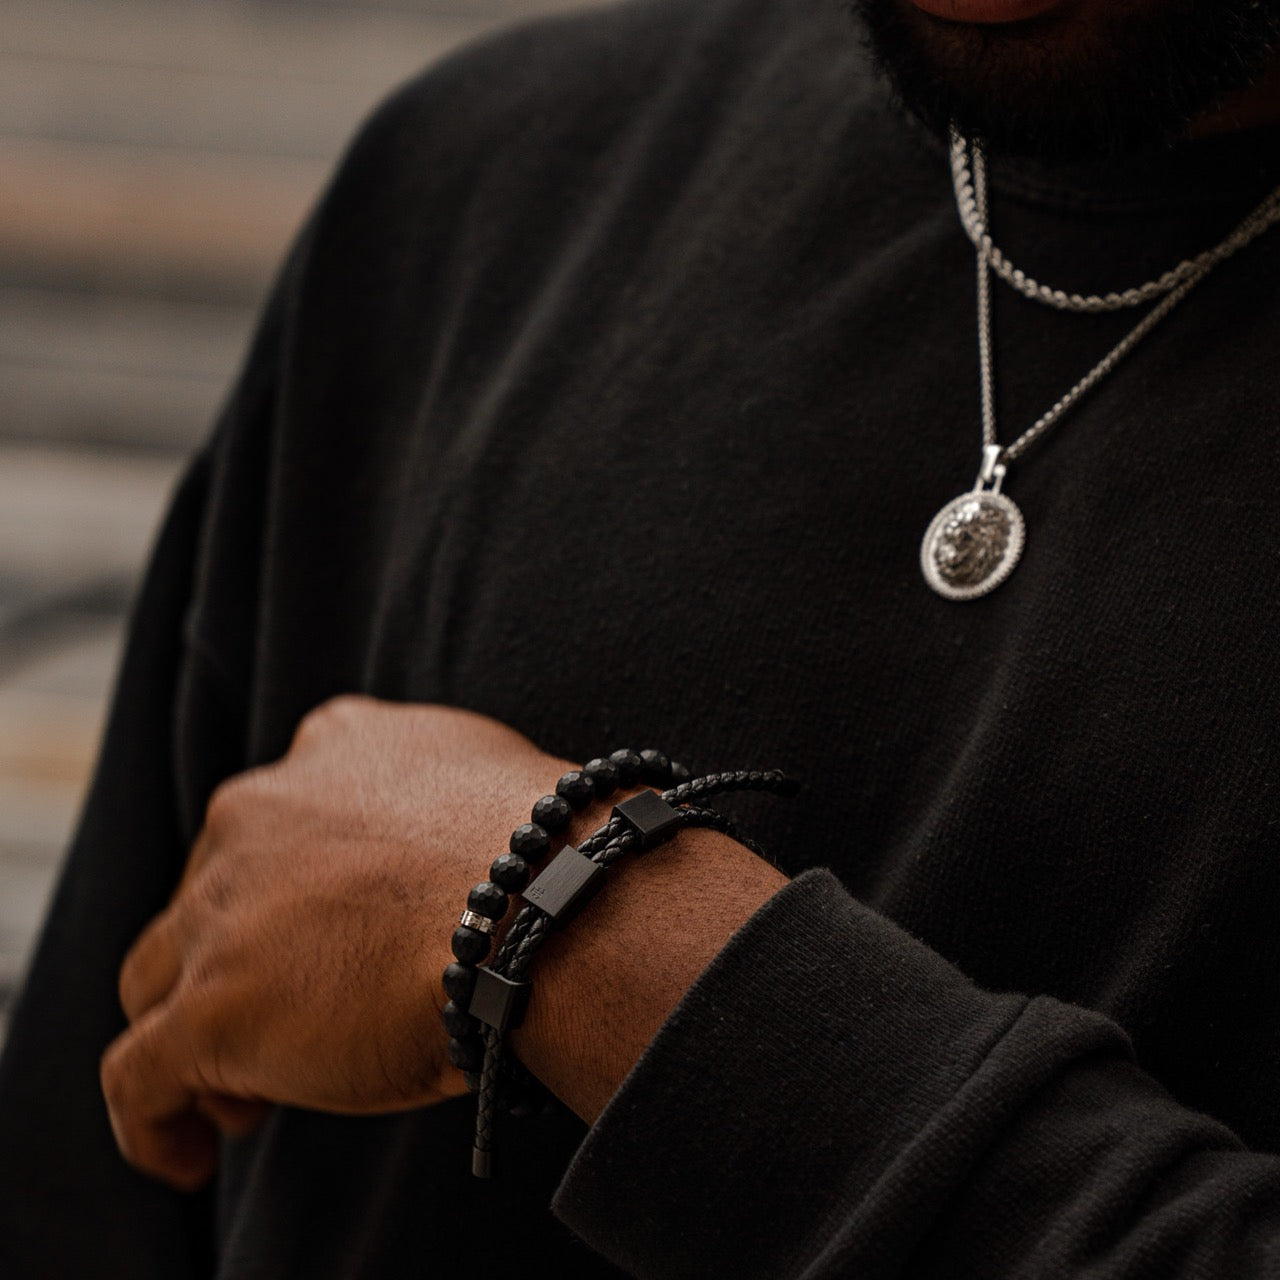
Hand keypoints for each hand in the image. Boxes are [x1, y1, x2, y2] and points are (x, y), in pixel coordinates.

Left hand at [100, 696, 574, 1190]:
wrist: (544, 907)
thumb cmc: (548, 858)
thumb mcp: (484, 774)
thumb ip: (434, 791)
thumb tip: (448, 844)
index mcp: (332, 746)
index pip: (279, 815)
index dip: (289, 890)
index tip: (319, 940)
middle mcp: (259, 812)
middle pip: (209, 897)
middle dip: (238, 960)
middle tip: (295, 1021)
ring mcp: (224, 909)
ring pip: (156, 977)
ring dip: (192, 1031)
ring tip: (246, 1095)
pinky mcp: (212, 1006)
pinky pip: (139, 1077)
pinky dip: (154, 1120)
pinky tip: (187, 1155)